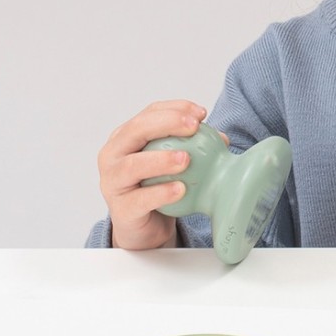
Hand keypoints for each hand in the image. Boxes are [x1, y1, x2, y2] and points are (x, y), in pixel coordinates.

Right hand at [97, 100, 209, 249]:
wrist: (145, 227)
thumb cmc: (157, 186)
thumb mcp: (174, 162)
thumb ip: (194, 147)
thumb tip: (221, 138)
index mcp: (126, 137)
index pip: (149, 113)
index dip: (174, 108)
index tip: (201, 114)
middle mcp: (113, 155)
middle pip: (135, 131)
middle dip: (166, 123)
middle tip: (193, 127)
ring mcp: (113, 183)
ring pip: (132, 166)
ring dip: (161, 159)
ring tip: (186, 159)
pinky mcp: (121, 210)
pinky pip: (140, 200)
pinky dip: (161, 193)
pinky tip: (181, 189)